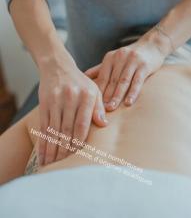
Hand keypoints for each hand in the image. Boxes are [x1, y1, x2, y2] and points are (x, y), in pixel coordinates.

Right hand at [38, 49, 106, 165]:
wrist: (58, 66)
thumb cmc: (80, 82)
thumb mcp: (94, 90)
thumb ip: (99, 107)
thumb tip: (104, 125)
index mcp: (87, 95)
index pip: (83, 124)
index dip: (79, 143)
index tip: (77, 157)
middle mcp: (71, 97)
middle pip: (67, 130)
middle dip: (65, 150)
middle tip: (62, 166)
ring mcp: (56, 100)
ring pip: (54, 129)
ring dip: (52, 149)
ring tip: (51, 164)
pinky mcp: (44, 102)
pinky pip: (44, 125)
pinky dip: (43, 140)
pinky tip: (43, 152)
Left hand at [85, 32, 167, 111]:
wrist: (152, 45)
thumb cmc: (130, 56)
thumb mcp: (114, 59)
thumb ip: (100, 69)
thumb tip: (83, 78)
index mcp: (110, 58)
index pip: (102, 77)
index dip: (97, 91)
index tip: (92, 105)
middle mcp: (120, 57)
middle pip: (111, 80)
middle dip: (105, 96)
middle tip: (100, 110)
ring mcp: (132, 61)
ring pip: (123, 81)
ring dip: (116, 96)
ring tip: (111, 108)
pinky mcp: (144, 65)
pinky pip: (137, 81)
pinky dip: (133, 92)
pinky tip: (128, 102)